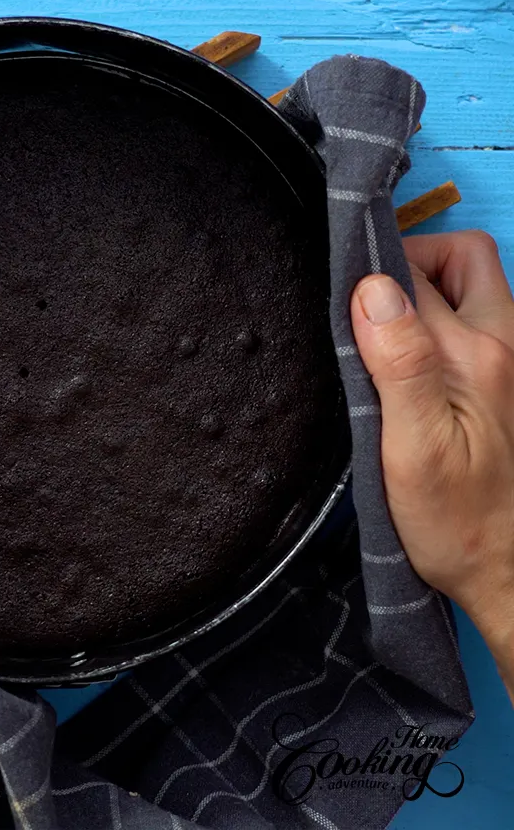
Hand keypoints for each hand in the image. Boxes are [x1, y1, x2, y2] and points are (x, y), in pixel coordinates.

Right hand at [351, 231, 513, 696]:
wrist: (509, 574)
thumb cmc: (457, 522)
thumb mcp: (415, 450)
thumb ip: (400, 362)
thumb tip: (373, 288)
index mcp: (475, 355)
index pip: (416, 273)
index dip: (371, 269)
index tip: (337, 295)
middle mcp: (505, 345)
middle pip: (462, 258)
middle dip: (409, 261)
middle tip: (364, 306)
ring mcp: (513, 363)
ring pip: (475, 286)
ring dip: (430, 289)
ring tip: (386, 333)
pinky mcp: (508, 384)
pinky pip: (479, 322)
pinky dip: (442, 318)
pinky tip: (411, 361)